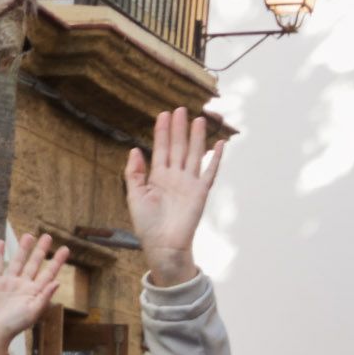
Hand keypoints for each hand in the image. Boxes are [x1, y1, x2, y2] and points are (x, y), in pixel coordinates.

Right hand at [0, 232, 68, 354]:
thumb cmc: (15, 325)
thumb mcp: (33, 312)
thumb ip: (45, 296)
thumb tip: (57, 282)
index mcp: (34, 292)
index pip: (48, 273)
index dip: (56, 261)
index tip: (65, 249)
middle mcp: (23, 285)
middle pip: (34, 264)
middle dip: (41, 251)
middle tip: (48, 237)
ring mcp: (9, 283)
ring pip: (17, 261)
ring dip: (23, 249)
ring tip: (29, 236)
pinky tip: (0, 243)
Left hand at [122, 108, 224, 286]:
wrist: (163, 245)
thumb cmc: (147, 225)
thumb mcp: (134, 196)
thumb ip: (134, 173)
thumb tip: (134, 150)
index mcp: (158, 177)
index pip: (161, 149)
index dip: (162, 132)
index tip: (164, 114)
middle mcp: (175, 177)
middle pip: (178, 147)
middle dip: (179, 129)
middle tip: (180, 109)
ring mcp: (189, 183)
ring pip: (194, 154)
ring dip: (196, 137)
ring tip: (198, 119)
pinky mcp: (200, 193)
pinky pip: (210, 172)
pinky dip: (216, 158)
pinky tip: (219, 144)